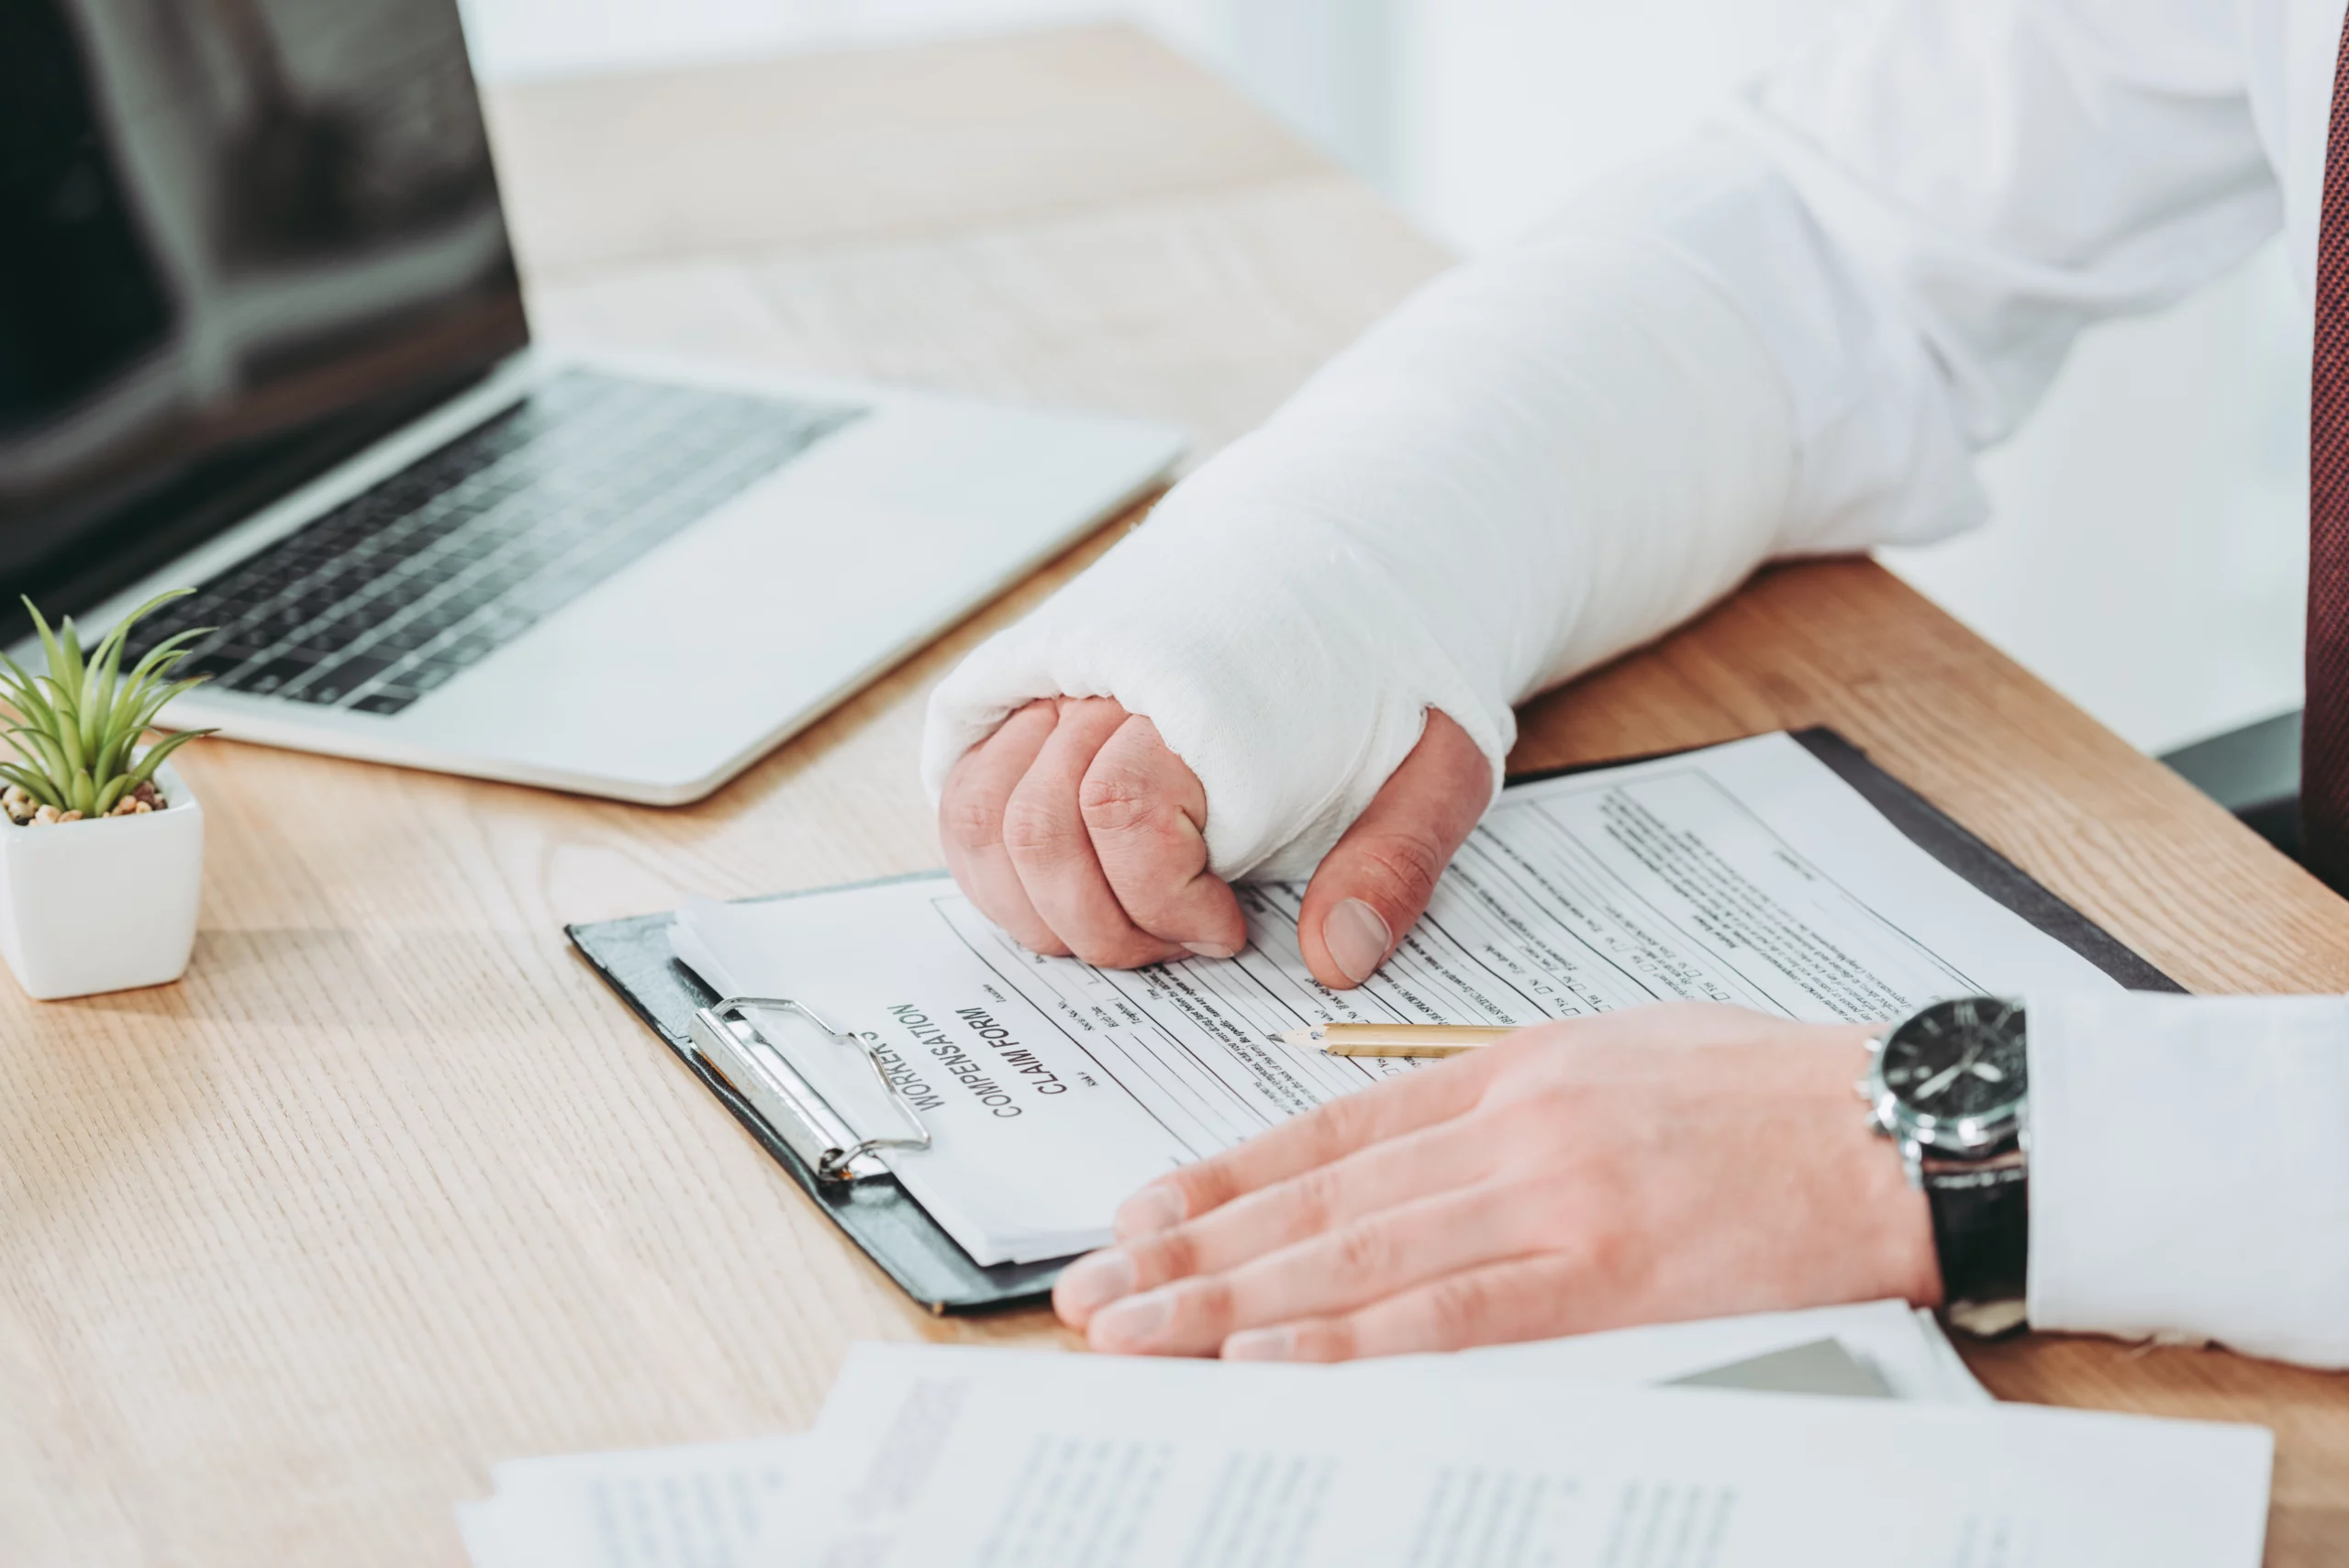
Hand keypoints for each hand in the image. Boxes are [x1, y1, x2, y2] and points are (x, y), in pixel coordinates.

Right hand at [938, 698, 1489, 986]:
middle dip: (1102, 922)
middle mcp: (1109, 667)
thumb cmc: (1390, 664)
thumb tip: (1335, 960)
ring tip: (1115, 912)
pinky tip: (1060, 876)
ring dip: (1034, 901)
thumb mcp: (1442, 762)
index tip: (1225, 929)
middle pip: (1037, 827)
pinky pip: (956, 776)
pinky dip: (987, 851)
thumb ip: (1394, 863)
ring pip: (976, 813)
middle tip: (1176, 933)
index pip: (1123, 814)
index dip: (1164, 903)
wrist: (1346, 536)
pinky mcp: (1023, 674)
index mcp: (1211, 687)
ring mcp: (1054, 668)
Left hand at [1051, 1004, 1939, 1359]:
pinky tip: (1266, 1359)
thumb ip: (1505, 1094)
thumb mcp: (1620, 1050)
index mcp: (1510, 1067)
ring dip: (1228, 1300)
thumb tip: (1406, 1142)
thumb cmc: (1770, 1092)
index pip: (1328, 1129)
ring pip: (1354, 1254)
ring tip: (1136, 1333)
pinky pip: (1451, 1313)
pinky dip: (1348, 1338)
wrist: (1903, 1125)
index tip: (1141, 1214)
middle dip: (1189, 1250)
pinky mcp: (1608, 1273)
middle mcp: (1509, 1124)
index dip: (1223, 1178)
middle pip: (1315, 1196)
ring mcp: (1553, 1195)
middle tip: (1091, 1290)